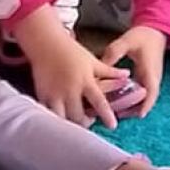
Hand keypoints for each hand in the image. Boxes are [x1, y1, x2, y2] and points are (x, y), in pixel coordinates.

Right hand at [17, 11, 121, 125]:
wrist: (45, 43)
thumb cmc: (71, 51)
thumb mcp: (92, 61)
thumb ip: (109, 71)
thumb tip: (127, 75)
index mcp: (85, 81)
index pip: (99, 102)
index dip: (107, 115)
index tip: (113, 126)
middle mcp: (70, 89)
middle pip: (79, 116)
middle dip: (85, 123)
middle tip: (88, 121)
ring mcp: (55, 93)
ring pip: (62, 118)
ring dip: (69, 124)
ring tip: (73, 121)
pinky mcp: (42, 95)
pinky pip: (48, 113)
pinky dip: (54, 119)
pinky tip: (58, 119)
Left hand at [100, 25, 166, 113]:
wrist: (155, 31)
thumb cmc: (142, 36)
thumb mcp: (126, 42)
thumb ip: (113, 53)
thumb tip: (101, 68)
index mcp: (150, 70)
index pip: (151, 92)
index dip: (145, 105)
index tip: (137, 115)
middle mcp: (153, 78)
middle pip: (147, 100)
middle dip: (134, 110)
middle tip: (117, 115)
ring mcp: (151, 80)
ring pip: (144, 99)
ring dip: (133, 106)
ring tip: (116, 112)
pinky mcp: (147, 79)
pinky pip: (141, 94)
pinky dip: (132, 100)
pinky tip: (119, 101)